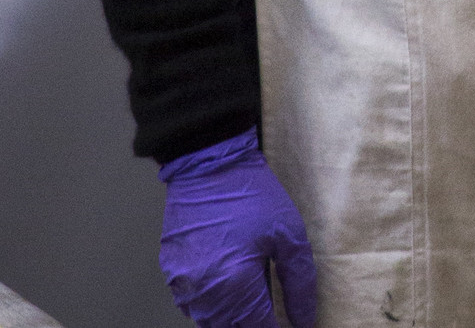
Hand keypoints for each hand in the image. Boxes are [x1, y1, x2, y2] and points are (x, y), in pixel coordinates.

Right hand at [158, 132, 316, 327]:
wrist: (208, 164)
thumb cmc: (250, 194)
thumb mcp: (288, 233)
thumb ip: (299, 282)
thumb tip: (304, 319)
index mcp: (236, 286)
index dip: (275, 326)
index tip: (285, 320)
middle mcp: (205, 293)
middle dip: (252, 321)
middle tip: (266, 303)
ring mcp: (183, 285)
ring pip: (209, 320)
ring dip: (230, 314)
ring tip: (247, 288)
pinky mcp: (171, 273)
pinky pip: (190, 303)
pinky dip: (208, 300)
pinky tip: (223, 279)